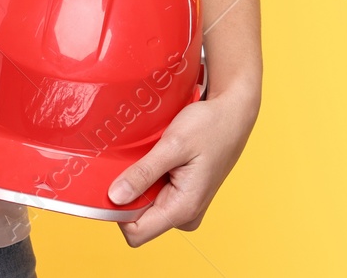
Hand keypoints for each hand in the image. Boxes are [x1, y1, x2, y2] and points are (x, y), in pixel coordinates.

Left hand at [105, 89, 258, 247]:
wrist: (233, 115)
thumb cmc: (210, 126)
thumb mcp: (173, 145)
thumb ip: (143, 173)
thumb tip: (115, 197)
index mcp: (183, 209)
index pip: (136, 231)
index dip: (118, 211)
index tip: (113, 181)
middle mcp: (185, 215)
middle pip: (138, 220)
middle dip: (128, 193)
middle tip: (134, 160)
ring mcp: (185, 207)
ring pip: (145, 206)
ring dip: (139, 182)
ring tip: (149, 155)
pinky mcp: (184, 196)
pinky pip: (155, 195)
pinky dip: (148, 178)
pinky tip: (155, 157)